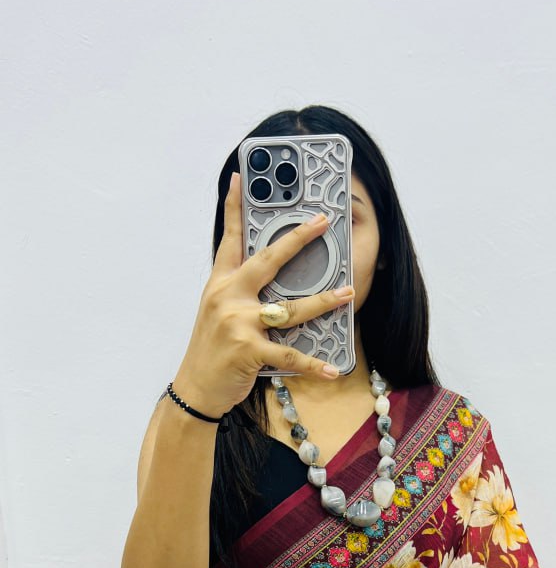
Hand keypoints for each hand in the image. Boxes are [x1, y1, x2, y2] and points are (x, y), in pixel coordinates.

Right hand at [172, 172, 354, 417]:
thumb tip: (273, 284)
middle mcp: (228, 296)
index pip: (230, 239)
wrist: (195, 388)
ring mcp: (238, 322)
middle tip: (322, 222)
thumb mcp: (218, 313)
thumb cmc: (212, 351)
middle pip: (268, 260)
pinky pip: (289, 355)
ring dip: (324, 301)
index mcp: (221, 284)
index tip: (239, 178)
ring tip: (348, 294)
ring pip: (290, 308)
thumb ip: (241, 293)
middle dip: (297, 239)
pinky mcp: (248, 350)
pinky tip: (331, 369)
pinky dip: (312, 365)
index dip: (234, 208)